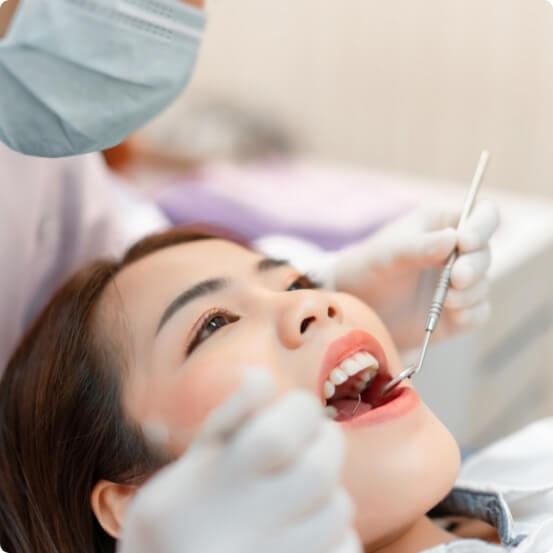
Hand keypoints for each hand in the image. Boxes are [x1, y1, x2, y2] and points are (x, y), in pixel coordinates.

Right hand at [118, 370, 360, 552]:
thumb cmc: (177, 522)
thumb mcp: (189, 467)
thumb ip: (227, 420)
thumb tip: (260, 375)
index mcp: (215, 485)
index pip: (277, 437)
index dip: (300, 410)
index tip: (297, 410)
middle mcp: (246, 527)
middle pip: (319, 470)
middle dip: (326, 443)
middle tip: (311, 442)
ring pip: (337, 509)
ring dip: (327, 490)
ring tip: (302, 492)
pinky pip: (345, 548)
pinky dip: (335, 532)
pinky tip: (305, 530)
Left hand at [334, 200, 499, 349]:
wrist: (359, 306)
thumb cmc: (371, 267)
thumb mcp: (390, 253)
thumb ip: (420, 246)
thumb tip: (454, 238)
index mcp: (444, 224)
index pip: (482, 215)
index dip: (482, 226)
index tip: (465, 241)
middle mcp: (458, 252)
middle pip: (485, 253)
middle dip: (474, 266)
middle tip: (456, 278)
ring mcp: (460, 283)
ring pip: (483, 285)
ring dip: (470, 293)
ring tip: (445, 300)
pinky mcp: (459, 311)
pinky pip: (479, 312)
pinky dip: (470, 314)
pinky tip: (453, 316)